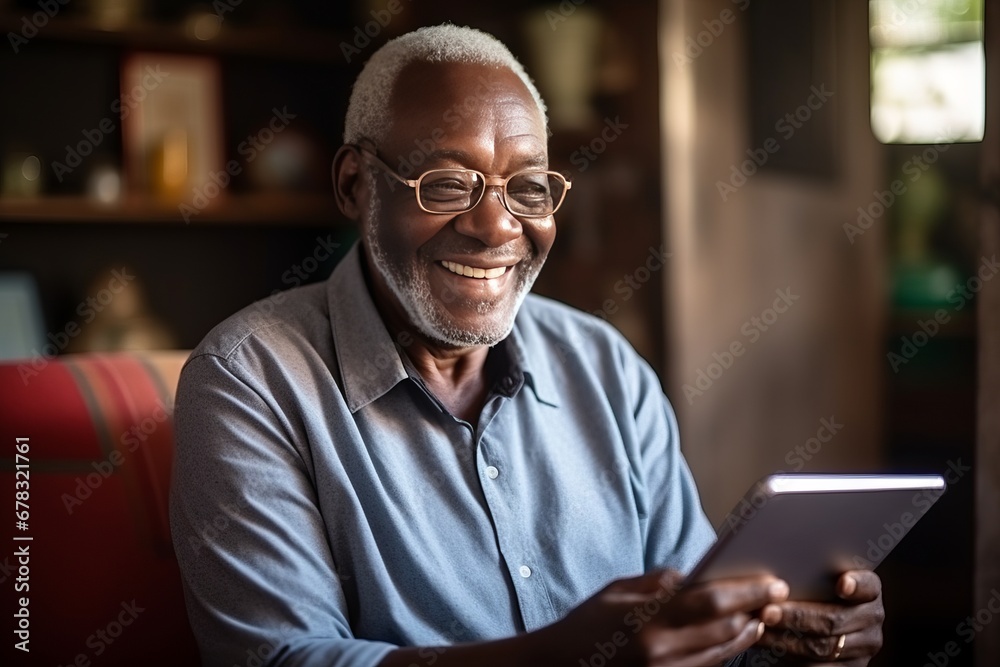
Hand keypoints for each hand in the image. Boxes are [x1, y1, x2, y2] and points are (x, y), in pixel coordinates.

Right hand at [534, 569, 789, 666]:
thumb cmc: (586, 625)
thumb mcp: (616, 591)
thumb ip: (657, 582)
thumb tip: (692, 576)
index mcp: (647, 618)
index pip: (711, 601)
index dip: (747, 591)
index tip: (772, 582)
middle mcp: (660, 649)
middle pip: (725, 631)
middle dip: (755, 612)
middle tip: (776, 597)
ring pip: (721, 655)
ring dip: (745, 635)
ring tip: (761, 618)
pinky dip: (724, 654)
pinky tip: (734, 639)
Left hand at [755, 570, 884, 664]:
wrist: (813, 629)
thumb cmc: (811, 594)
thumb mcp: (815, 582)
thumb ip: (808, 574)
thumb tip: (775, 572)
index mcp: (868, 591)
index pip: (868, 586)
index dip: (856, 585)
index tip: (841, 584)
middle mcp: (871, 618)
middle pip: (834, 619)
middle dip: (797, 616)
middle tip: (767, 611)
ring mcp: (864, 646)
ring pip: (823, 646)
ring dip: (787, 638)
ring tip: (761, 628)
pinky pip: (819, 666)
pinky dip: (791, 656)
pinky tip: (770, 645)